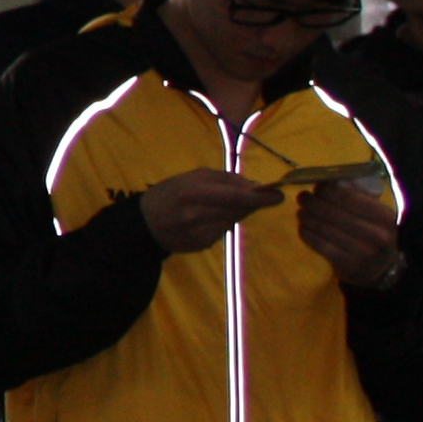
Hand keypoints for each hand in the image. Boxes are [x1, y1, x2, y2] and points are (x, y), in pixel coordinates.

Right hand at [135, 167, 278, 256]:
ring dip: (239, 211)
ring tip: (227, 204)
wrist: (143, 224)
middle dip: (254, 202)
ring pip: (235, 220)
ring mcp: (201, 233)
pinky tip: (212, 218)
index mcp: (194, 193)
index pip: (236, 196)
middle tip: (267, 197)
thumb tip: (255, 186)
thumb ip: (224, 179)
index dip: (260, 197)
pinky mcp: (204, 245)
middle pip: (240, 209)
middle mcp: (199, 215)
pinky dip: (225, 222)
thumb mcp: (192, 177)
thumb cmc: (168, 193)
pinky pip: (225, 230)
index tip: (279, 195)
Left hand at [296, 176, 401, 292]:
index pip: (348, 197)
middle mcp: (376, 234)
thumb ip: (358, 195)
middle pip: (332, 212)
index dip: (327, 190)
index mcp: (384, 216)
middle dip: (312, 202)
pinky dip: (307, 233)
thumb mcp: (376, 214)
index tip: (317, 187)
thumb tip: (330, 178)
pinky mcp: (347, 265)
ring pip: (323, 228)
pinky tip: (303, 227)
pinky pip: (319, 245)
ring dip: (306, 216)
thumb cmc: (374, 233)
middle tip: (302, 197)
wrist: (380, 270)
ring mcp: (362, 252)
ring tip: (301, 211)